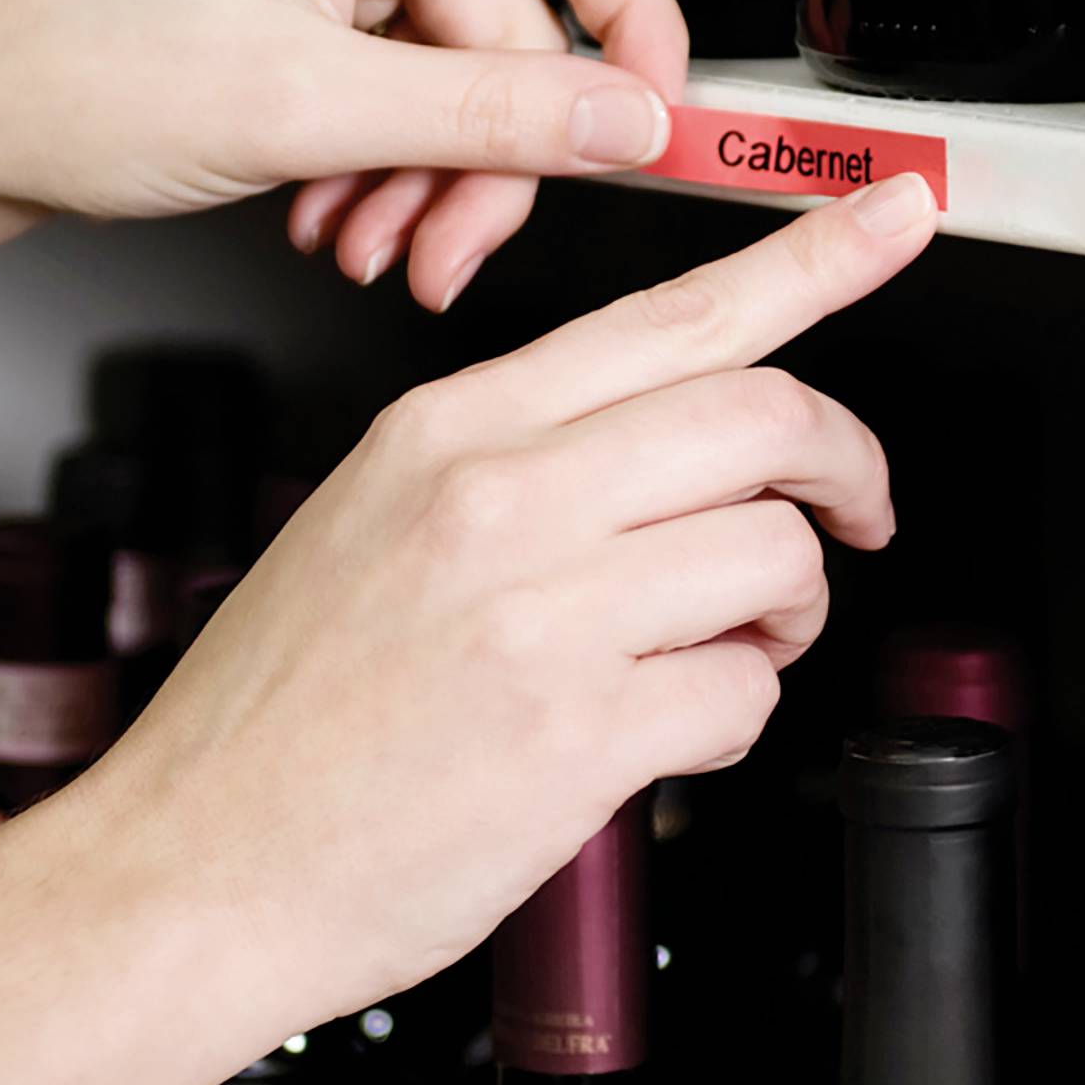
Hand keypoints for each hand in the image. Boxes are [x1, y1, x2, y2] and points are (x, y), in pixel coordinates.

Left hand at [0, 0, 687, 308]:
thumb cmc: (77, 68)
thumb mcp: (312, 104)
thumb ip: (493, 112)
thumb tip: (627, 121)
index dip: (631, 30)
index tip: (654, 126)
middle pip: (510, 41)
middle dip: (480, 166)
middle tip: (450, 252)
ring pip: (458, 93)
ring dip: (425, 189)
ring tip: (366, 250)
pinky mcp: (310, 26)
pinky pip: (403, 112)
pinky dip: (381, 183)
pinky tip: (329, 224)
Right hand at [104, 175, 936, 1028]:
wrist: (190, 867)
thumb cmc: (278, 715)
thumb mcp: (376, 521)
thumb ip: (529, 465)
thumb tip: (686, 461)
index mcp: (450, 428)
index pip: (672, 314)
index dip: (811, 260)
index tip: (894, 216)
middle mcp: (498, 494)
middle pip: (763, 416)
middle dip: (850, 464)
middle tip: (859, 512)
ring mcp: (538, 610)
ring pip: (775, 552)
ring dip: (791, 610)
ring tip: (731, 646)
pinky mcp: (573, 733)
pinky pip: (744, 691)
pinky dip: (739, 712)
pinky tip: (673, 728)